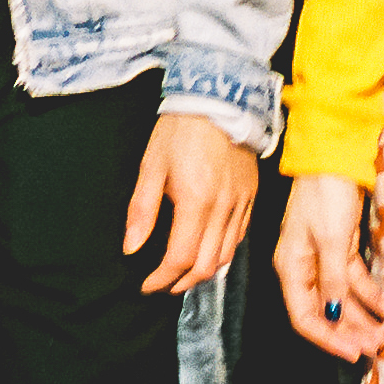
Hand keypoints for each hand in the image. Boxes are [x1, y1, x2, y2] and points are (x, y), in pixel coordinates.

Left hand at [122, 114, 258, 295]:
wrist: (219, 99)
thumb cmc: (181, 129)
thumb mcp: (151, 166)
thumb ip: (141, 211)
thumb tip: (132, 247)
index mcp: (196, 201)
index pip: (180, 258)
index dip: (162, 278)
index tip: (147, 283)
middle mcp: (223, 208)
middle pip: (205, 265)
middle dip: (181, 283)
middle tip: (162, 284)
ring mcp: (241, 203)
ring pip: (226, 256)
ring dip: (203, 272)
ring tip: (182, 274)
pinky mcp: (251, 196)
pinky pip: (240, 236)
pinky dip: (223, 253)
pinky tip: (207, 252)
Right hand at [273, 173, 383, 358]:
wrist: (335, 157)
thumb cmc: (326, 195)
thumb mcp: (331, 239)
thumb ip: (333, 279)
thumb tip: (333, 314)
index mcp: (291, 267)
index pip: (305, 317)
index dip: (327, 339)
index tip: (353, 354)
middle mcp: (304, 267)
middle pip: (325, 311)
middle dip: (350, 331)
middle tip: (377, 347)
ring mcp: (323, 257)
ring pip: (342, 298)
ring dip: (363, 316)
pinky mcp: (340, 247)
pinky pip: (354, 279)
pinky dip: (370, 293)